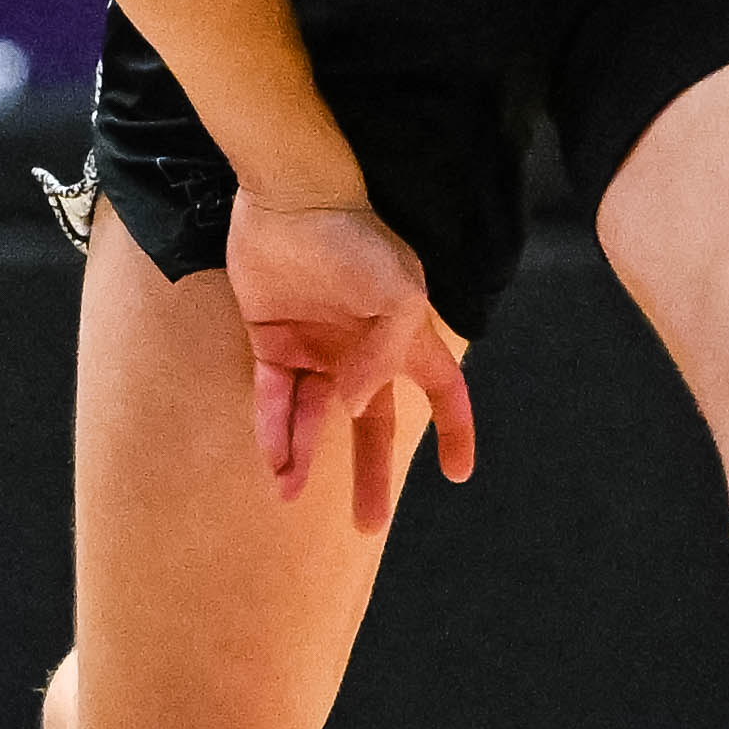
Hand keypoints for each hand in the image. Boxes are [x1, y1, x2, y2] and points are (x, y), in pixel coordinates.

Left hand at [226, 194, 478, 534]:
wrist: (290, 201)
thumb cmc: (357, 241)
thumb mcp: (399, 297)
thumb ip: (384, 359)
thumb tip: (354, 409)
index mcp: (406, 338)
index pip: (443, 391)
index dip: (455, 430)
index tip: (456, 473)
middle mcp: (362, 350)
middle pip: (372, 425)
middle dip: (371, 475)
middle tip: (367, 526)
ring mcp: (317, 348)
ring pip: (314, 418)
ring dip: (304, 457)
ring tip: (290, 495)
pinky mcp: (272, 341)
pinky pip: (273, 397)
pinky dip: (273, 428)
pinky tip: (274, 461)